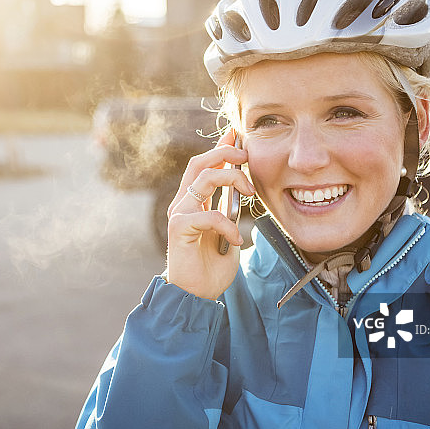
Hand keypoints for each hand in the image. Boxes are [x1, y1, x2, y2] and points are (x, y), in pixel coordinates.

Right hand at [166, 130, 254, 299]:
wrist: (196, 296)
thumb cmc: (211, 267)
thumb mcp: (227, 231)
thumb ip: (229, 209)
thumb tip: (243, 187)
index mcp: (193, 202)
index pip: (204, 165)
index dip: (220, 147)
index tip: (237, 132)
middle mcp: (183, 203)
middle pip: (199, 163)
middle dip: (225, 153)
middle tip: (247, 157)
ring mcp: (179, 214)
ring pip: (204, 179)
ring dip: (232, 180)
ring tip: (250, 195)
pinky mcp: (179, 228)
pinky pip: (208, 214)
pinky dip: (228, 225)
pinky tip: (236, 239)